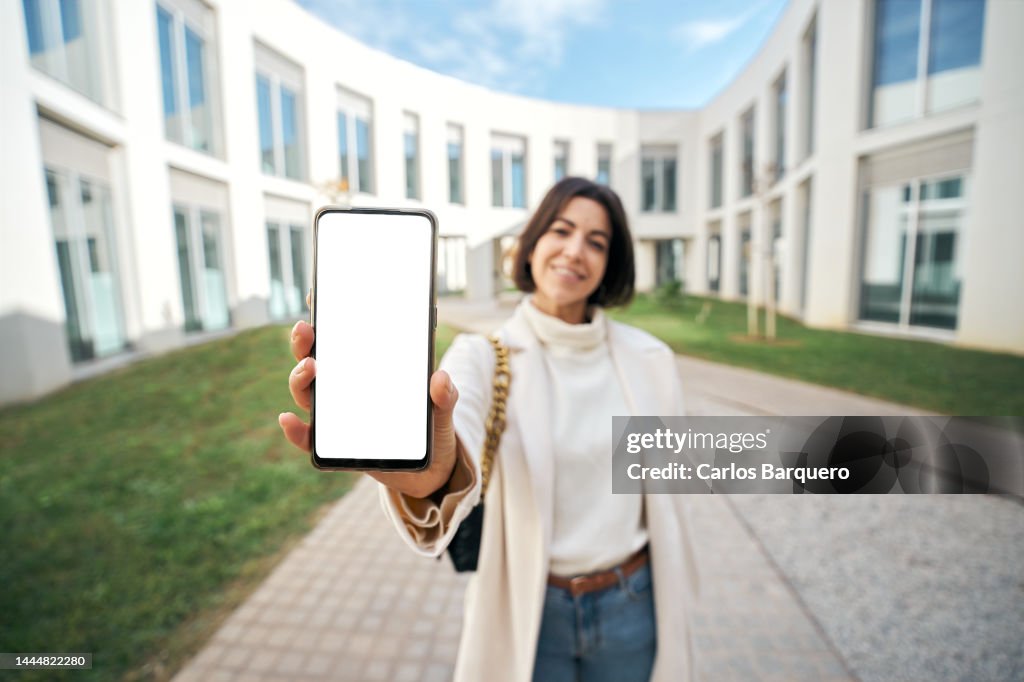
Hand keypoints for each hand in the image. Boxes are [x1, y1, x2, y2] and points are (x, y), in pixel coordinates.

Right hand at [278, 293, 458, 498]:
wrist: (430, 469)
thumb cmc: (431, 430)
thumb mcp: (443, 409)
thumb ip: (444, 395)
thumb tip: (439, 378)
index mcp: (367, 372)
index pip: (340, 341)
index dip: (325, 319)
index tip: (318, 297)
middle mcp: (345, 390)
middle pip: (314, 362)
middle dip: (304, 344)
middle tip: (306, 330)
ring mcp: (337, 416)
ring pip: (307, 393)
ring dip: (300, 378)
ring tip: (310, 367)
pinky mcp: (335, 446)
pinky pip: (308, 439)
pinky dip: (294, 431)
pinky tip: (288, 420)